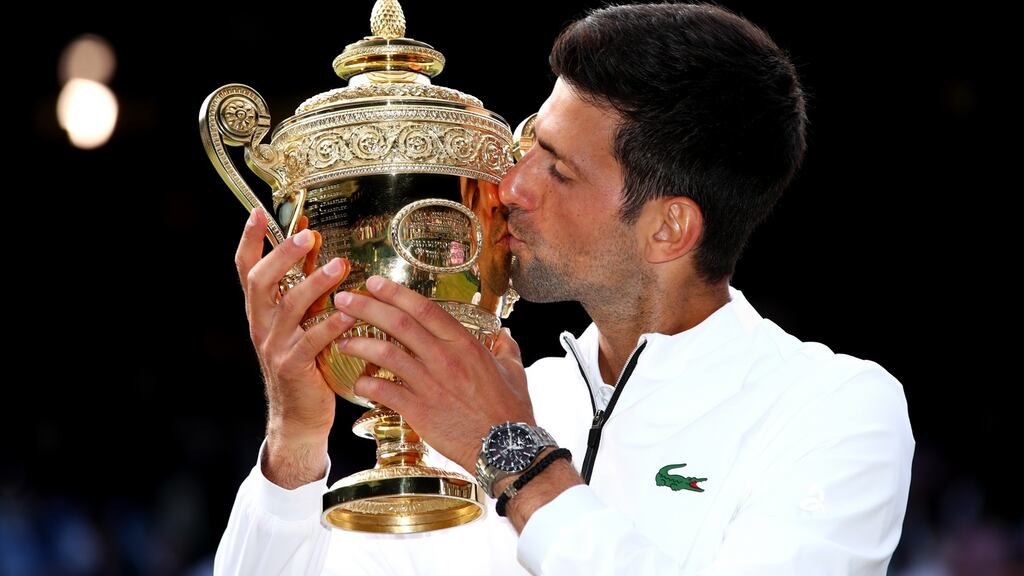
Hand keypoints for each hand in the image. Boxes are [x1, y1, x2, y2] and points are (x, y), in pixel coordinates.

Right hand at [235, 208, 354, 486]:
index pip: (246, 270)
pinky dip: (332, 324)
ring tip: (340, 266)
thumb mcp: (299, 324)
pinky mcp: (294, 368)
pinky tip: (351, 313)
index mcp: (260, 312)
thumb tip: (314, 246)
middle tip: (308, 236)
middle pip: (261, 282)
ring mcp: (274, 347)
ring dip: (315, 284)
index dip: (249, 241)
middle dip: (283, 255)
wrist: (299, 418)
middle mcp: (261, 326)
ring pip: (288, 308)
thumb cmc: (305, 364)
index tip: (256, 212)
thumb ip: (303, 289)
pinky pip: (312, 341)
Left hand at [332, 275, 531, 471]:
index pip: (425, 308)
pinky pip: (383, 391)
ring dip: (359, 344)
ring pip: (385, 353)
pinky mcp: (419, 410)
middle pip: (399, 323)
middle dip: (366, 307)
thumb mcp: (514, 372)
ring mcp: (430, 384)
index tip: (375, 283)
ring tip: (341, 340)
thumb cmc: (511, 411)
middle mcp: (444, 358)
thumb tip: (506, 335)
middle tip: (344, 299)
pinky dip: (366, 384)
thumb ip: (506, 349)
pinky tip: (358, 383)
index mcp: (465, 344)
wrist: (506, 447)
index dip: (396, 293)